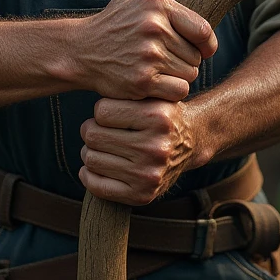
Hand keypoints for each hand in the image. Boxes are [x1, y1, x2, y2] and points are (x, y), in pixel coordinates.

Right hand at [74, 0, 216, 102]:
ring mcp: (148, 56)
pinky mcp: (142, 81)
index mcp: (157, 5)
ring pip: (190, 74)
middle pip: (196, 55)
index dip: (208, 43)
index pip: (203, 30)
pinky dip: (172, 91)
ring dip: (180, 75)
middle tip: (169, 58)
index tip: (204, 48)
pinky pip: (178, 90)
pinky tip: (158, 84)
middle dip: (188, 59)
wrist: (81, 50)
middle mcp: (154, 29)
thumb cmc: (114, 20)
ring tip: (161, 69)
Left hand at [79, 95, 199, 204]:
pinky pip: (97, 186)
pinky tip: (94, 167)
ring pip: (91, 159)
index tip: (108, 114)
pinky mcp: (142, 195)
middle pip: (93, 136)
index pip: (101, 111)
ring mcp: (149, 174)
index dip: (101, 111)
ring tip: (102, 147)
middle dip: (91, 131)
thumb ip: (127, 92)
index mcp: (158, 118)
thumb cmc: (163, 115)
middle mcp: (156, 147)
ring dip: (90, 152)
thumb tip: (94, 84)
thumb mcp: (152, 96)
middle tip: (100, 131)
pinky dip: (88, 175)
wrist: (191, 143)